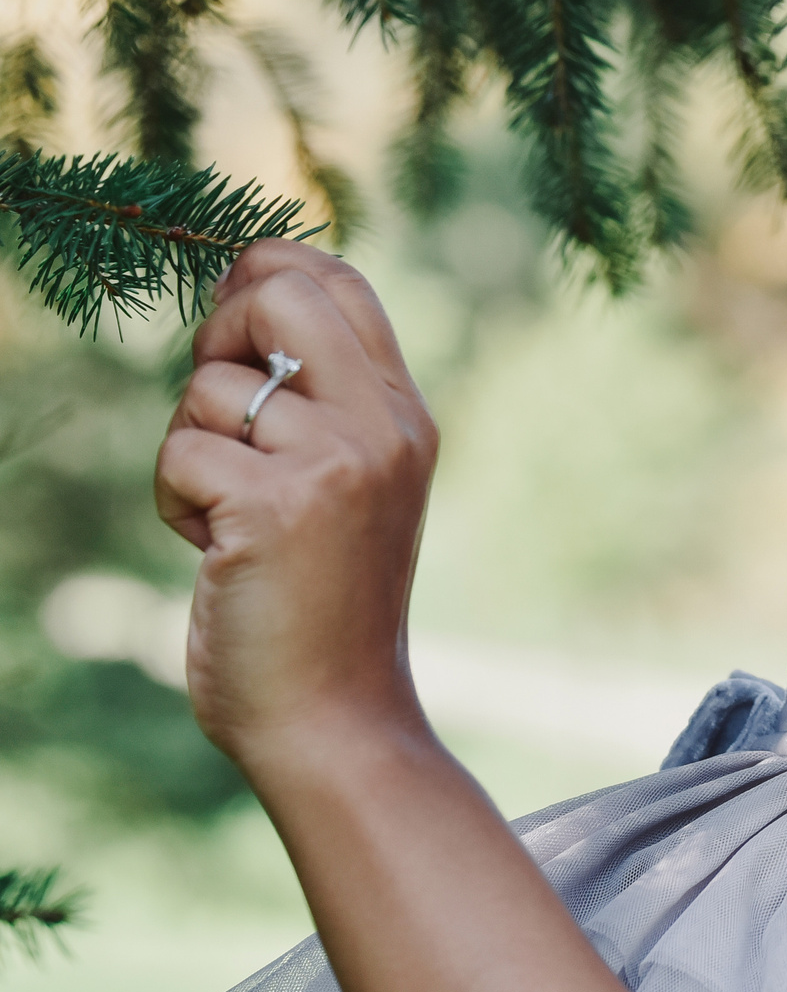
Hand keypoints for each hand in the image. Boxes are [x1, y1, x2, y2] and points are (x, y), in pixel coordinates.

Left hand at [154, 241, 438, 773]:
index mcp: (405, 415)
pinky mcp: (276, 507)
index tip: (233, 334)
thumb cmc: (326, 605)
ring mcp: (336, 464)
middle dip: (219, 334)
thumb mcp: (353, 484)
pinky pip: (181, 452)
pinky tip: (214, 551)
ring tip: (227, 516)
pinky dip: (175, 501)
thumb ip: (325, 402)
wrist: (338, 716)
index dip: (266, 275)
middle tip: (221, 412)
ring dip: (190, 447)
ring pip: (212, 388)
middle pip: (279, 295)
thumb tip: (249, 301)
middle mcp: (383, 427)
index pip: (341, 281)